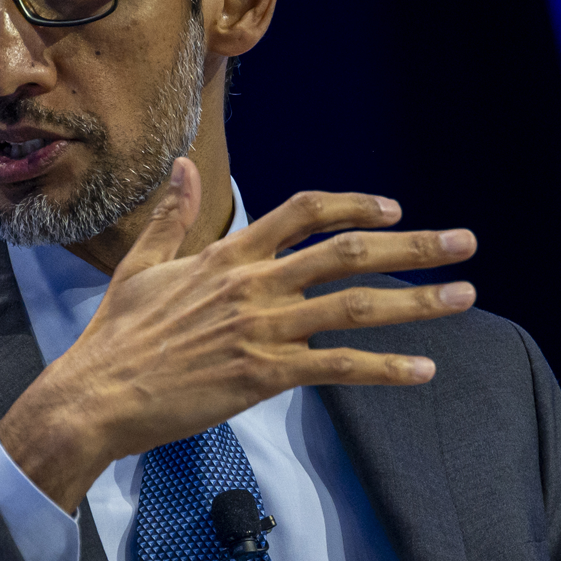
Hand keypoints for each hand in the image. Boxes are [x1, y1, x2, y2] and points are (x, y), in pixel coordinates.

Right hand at [0, 157, 477, 511]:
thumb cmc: (115, 337)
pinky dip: (385, 368)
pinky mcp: (263, 375)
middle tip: (464, 242)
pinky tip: (423, 370)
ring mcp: (261, 329)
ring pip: (355, 306)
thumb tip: (186, 165)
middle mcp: (252, 285)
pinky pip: (338, 368)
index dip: (354, 205)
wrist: (96, 396)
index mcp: (226, 256)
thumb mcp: (142, 266)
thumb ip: (174, 217)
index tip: (393, 207)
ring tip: (464, 294)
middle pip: (347, 252)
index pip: (304, 212)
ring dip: (417, 300)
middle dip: (413, 245)